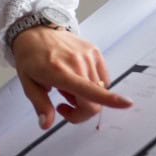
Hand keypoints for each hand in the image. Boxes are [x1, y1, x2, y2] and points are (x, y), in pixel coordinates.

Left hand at [12, 28, 132, 128]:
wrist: (35, 31)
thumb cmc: (30, 58)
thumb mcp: (28, 83)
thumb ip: (40, 105)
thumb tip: (46, 124)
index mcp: (59, 72)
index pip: (88, 89)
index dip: (109, 100)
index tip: (127, 103)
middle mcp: (77, 62)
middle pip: (94, 100)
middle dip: (81, 110)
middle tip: (64, 105)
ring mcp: (88, 55)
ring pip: (100, 90)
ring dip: (86, 96)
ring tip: (67, 86)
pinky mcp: (94, 50)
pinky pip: (102, 77)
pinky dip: (93, 84)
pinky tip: (78, 78)